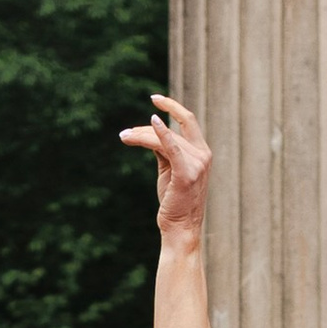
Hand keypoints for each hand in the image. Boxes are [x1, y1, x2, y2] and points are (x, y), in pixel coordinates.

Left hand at [118, 92, 212, 246]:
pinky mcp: (186, 173)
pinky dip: (162, 133)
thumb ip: (164, 150)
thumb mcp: (170, 170)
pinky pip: (172, 148)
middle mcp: (203, 156)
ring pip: (163, 139)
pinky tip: (153, 121)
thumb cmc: (175, 202)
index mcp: (202, 153)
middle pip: (169, 131)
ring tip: (123, 137)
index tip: (154, 98)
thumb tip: (148, 132)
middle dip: (144, 131)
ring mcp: (197, 164)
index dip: (172, 107)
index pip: (187, 121)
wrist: (181, 229)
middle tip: (124, 134)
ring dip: (140, 136)